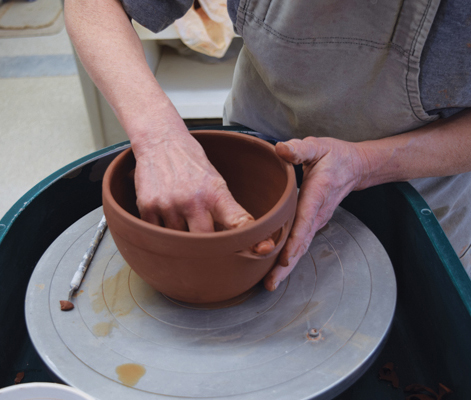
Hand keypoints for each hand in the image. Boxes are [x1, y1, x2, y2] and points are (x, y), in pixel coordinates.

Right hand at [132, 132, 275, 252]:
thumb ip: (223, 210)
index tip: (261, 248)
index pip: (237, 221)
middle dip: (206, 246)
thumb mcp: (215, 182)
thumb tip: (234, 242)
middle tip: (205, 241)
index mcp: (215, 193)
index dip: (249, 238)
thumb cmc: (191, 163)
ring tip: (180, 212)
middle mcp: (192, 200)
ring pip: (179, 241)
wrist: (161, 141)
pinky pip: (158, 235)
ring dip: (182, 235)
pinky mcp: (148, 207)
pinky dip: (163, 231)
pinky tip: (166, 212)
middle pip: (205, 243)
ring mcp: (168, 204)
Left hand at [264, 136, 367, 289]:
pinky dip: (290, 257)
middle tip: (270, 284)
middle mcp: (318, 213)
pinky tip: (277, 268)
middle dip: (286, 265)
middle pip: (302, 243)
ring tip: (270, 283)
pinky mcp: (314, 223)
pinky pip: (301, 242)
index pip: (305, 221)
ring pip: (301, 247)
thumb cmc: (335, 156)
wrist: (356, 167)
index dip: (294, 240)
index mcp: (318, 193)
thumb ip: (300, 149)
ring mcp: (317, 221)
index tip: (284, 258)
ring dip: (287, 266)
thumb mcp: (318, 146)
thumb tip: (281, 149)